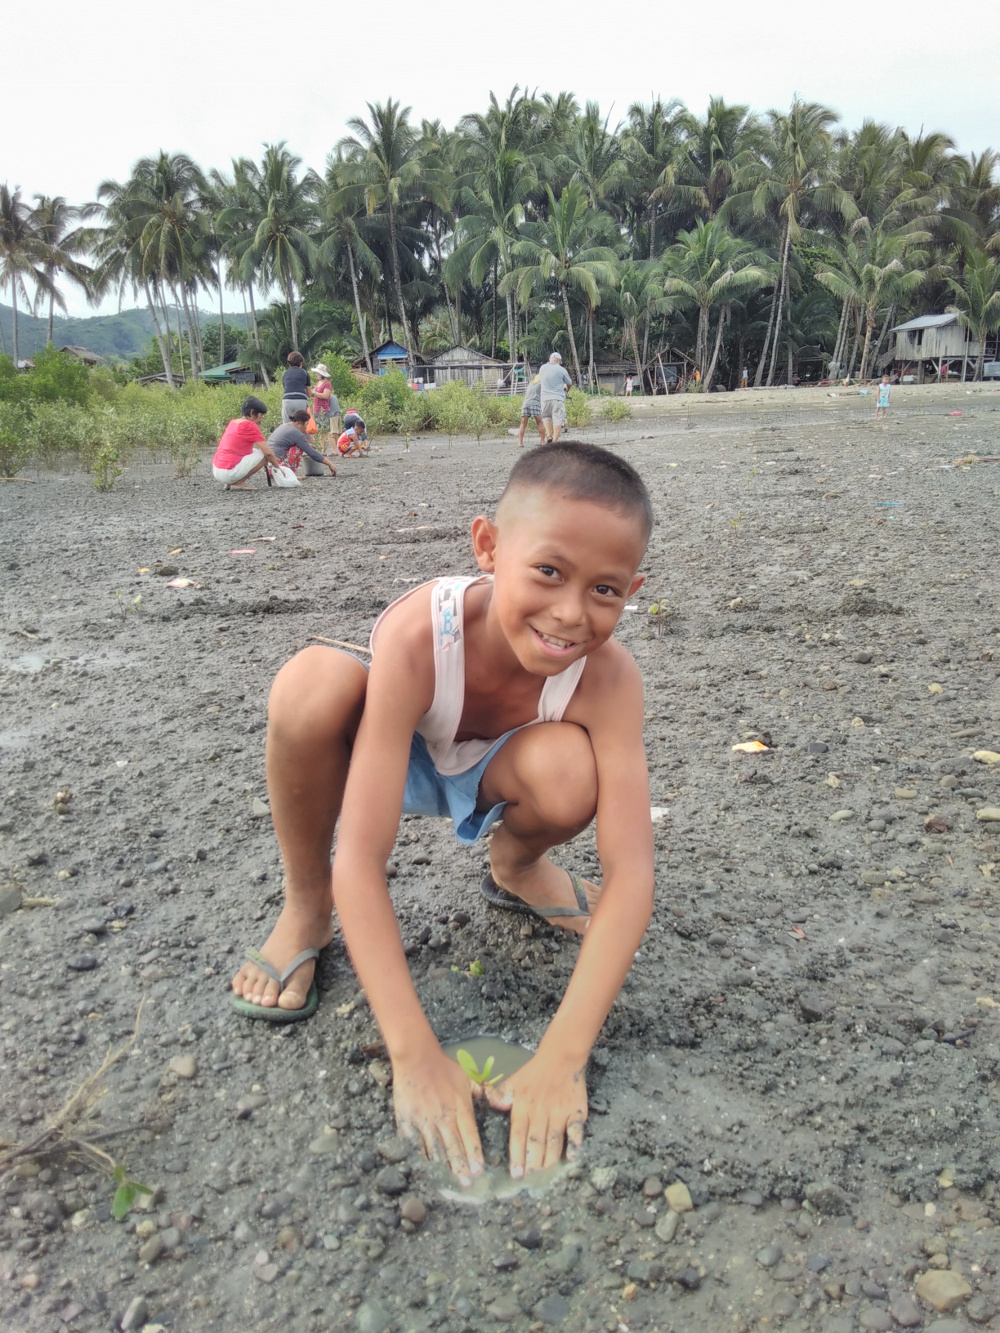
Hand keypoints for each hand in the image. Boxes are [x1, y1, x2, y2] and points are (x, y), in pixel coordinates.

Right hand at [392, 1047, 484, 1184]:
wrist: (416, 1059)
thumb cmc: (445, 1069)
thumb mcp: (470, 1078)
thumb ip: (489, 1093)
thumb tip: (509, 1104)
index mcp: (460, 1107)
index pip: (469, 1135)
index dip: (474, 1154)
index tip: (479, 1171)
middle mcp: (443, 1117)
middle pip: (453, 1146)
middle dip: (460, 1166)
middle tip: (467, 1184)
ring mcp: (424, 1122)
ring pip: (435, 1149)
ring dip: (444, 1166)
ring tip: (451, 1182)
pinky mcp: (408, 1123)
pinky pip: (416, 1145)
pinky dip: (423, 1158)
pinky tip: (429, 1169)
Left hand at [486, 1053, 586, 1176]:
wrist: (561, 1057)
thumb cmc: (534, 1072)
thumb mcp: (513, 1081)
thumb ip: (500, 1095)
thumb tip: (489, 1104)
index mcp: (523, 1105)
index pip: (518, 1134)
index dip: (517, 1155)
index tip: (515, 1173)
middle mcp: (541, 1111)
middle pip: (536, 1141)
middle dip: (532, 1162)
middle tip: (530, 1178)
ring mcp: (560, 1112)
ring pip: (554, 1139)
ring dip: (549, 1158)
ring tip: (544, 1172)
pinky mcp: (576, 1111)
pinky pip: (576, 1129)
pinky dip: (574, 1143)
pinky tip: (570, 1157)